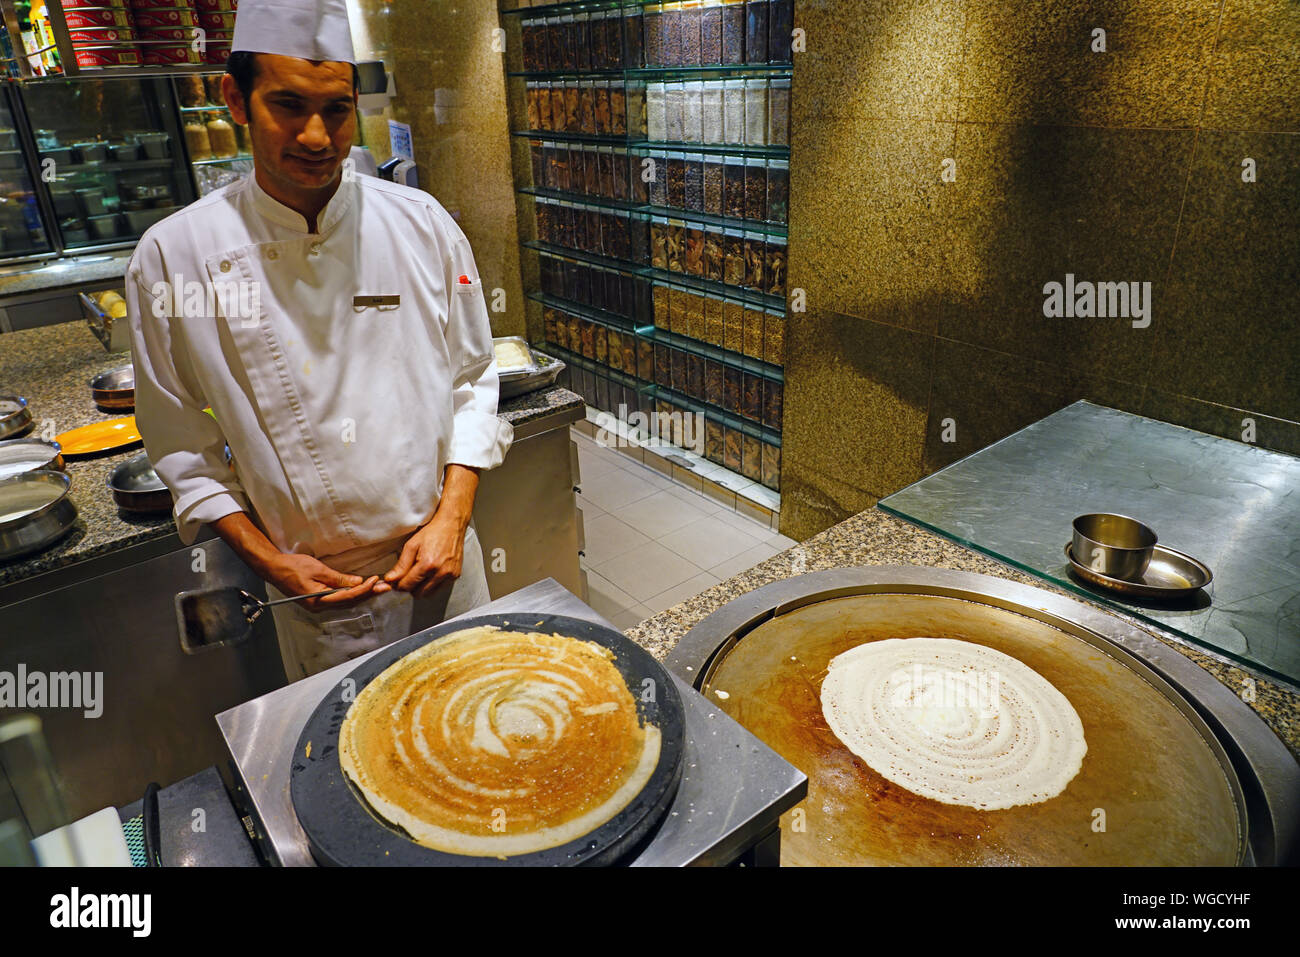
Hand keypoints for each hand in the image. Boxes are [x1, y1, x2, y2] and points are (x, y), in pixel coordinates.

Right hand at [266, 552, 389, 611]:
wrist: (274, 568)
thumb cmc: (293, 567)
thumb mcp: (317, 570)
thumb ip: (338, 578)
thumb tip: (357, 583)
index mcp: (318, 601)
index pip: (348, 597)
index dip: (364, 589)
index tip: (375, 580)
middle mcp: (320, 607)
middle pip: (350, 602)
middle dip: (369, 594)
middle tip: (385, 587)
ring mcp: (319, 604)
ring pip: (346, 602)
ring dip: (363, 595)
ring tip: (379, 588)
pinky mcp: (318, 600)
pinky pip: (340, 599)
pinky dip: (353, 594)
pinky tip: (362, 590)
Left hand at [383, 513, 464, 597]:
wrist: (452, 525)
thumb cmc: (432, 532)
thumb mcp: (412, 545)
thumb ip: (401, 565)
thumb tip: (390, 580)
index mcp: (428, 564)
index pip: (408, 586)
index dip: (398, 585)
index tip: (396, 581)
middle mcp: (441, 572)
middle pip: (418, 593)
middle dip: (410, 588)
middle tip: (407, 577)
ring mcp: (450, 575)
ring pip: (429, 594)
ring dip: (421, 588)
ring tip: (419, 575)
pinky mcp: (456, 575)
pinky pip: (440, 588)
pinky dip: (432, 584)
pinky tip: (430, 573)